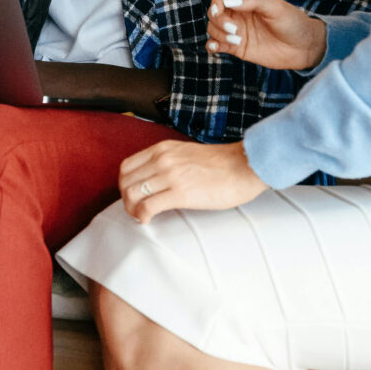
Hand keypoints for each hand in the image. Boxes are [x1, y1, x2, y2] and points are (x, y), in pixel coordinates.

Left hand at [119, 140, 268, 223]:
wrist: (245, 166)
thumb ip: (168, 162)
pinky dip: (142, 216)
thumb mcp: (187, 153)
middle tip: (136, 210)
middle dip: (126, 200)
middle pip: (125, 181)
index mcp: (163, 148)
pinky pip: (148, 206)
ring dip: (132, 209)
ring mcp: (170, 175)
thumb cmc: (222, 164)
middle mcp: (162, 159)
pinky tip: (149, 220)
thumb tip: (154, 180)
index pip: (126, 166)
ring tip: (142, 216)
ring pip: (132, 194)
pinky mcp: (181, 193)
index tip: (133, 196)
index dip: (125, 185)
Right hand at [205, 0, 326, 70]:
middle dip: (218, 21)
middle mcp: (239, 13)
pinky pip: (216, 44)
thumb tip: (229, 1)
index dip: (217, 2)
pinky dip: (212, 45)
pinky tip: (217, 47)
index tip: (220, 11)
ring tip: (237, 40)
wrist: (304, 48)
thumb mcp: (276, 7)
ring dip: (219, 34)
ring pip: (213, 28)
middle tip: (235, 29)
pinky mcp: (237, 47)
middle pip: (214, 12)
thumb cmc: (293, 23)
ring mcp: (237, 30)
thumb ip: (252, 1)